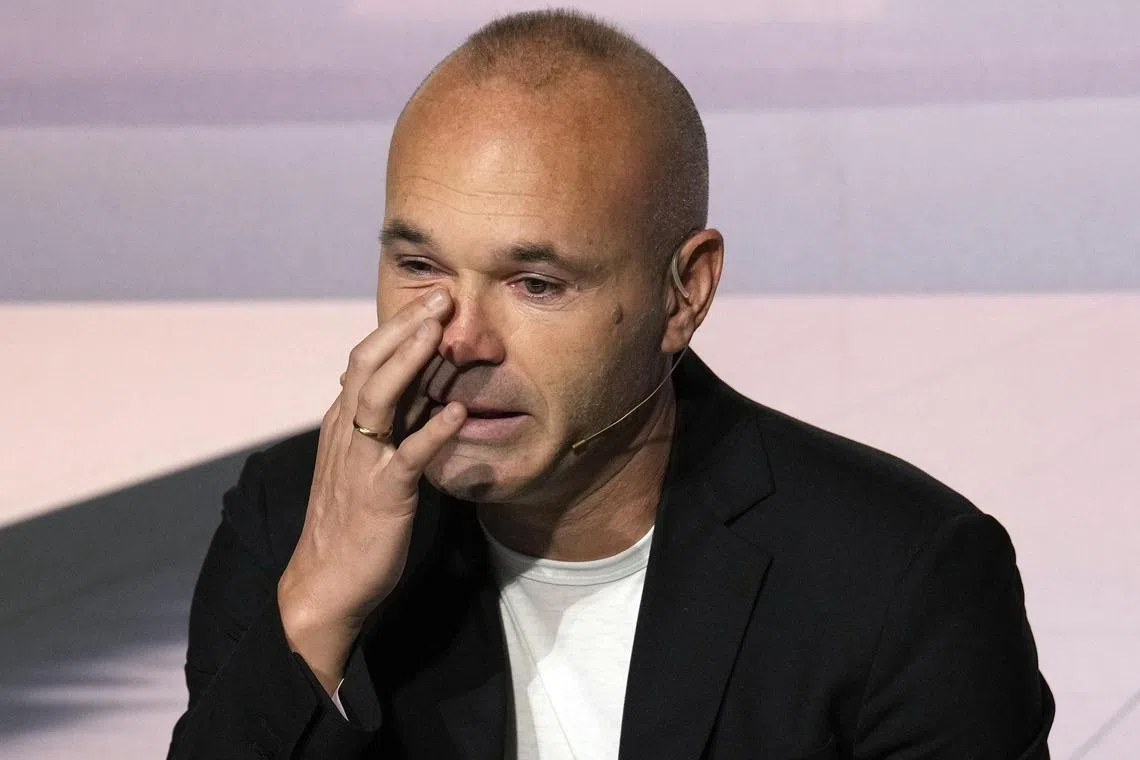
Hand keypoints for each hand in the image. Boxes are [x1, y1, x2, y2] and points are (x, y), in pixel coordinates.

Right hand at [276, 288, 464, 692]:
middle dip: (404, 327)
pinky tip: (459, 414)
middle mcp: (348, 432)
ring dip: (410, 361)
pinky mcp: (382, 493)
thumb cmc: (351, 521)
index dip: (395, 328)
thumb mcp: (365, 462)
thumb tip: (419, 390)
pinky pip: (408, 456)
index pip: (364, 361)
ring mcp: (362, 461)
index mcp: (344, 423)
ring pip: (380, 397)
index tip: (429, 301)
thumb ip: (387, 425)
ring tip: (440, 332)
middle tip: (442, 296)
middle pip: (369, 365)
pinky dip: (432, 432)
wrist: (326, 582)